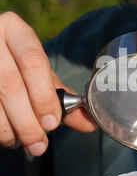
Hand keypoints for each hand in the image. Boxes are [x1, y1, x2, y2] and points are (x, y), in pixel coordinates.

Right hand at [0, 11, 96, 156]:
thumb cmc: (16, 67)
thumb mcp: (39, 74)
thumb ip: (63, 98)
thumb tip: (90, 123)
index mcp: (14, 30)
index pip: (33, 62)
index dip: (44, 96)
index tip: (53, 123)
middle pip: (10, 85)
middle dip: (27, 121)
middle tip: (39, 144)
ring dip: (9, 131)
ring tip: (22, 142)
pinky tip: (7, 136)